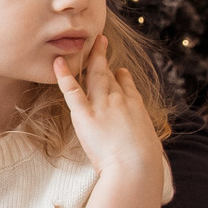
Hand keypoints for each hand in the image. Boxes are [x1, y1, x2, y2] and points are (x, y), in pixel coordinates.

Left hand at [54, 36, 162, 181]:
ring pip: (94, 76)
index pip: (127, 87)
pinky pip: (72, 90)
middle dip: (103, 57)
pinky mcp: (85, 115)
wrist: (136, 167)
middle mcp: (120, 100)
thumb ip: (141, 139)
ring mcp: (102, 105)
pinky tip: (58, 63)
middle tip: (100, 41)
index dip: (122, 77)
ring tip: (86, 44)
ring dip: (90, 58)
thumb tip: (144, 147)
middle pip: (109, 75)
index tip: (120, 70)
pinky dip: (64, 75)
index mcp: (136, 108)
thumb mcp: (149, 146)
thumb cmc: (144, 165)